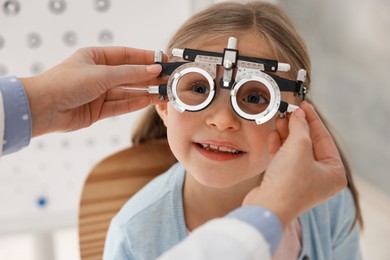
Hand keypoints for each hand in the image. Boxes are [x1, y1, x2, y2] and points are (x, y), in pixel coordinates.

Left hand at [20, 47, 166, 136]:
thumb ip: (130, 73)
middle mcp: (98, 74)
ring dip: (144, 91)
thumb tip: (153, 69)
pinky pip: (121, 105)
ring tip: (162, 92)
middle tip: (167, 79)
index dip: (145, 58)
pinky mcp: (98, 110)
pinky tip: (149, 100)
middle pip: (129, 75)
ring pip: (127, 91)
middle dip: (147, 77)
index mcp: (95, 57)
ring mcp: (99, 93)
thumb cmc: (67, 83)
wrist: (43, 108)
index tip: (163, 60)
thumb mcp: (102, 74)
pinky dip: (135, 103)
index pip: (126, 55)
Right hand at [243, 101, 346, 227]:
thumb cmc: (288, 184)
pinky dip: (279, 146)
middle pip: (309, 143)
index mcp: (333, 172)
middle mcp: (320, 177)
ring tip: (280, 120)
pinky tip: (274, 134)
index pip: (324, 138)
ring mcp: (302, 180)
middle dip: (297, 126)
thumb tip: (299, 115)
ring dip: (287, 134)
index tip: (304, 106)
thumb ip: (300, 127)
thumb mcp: (299, 147)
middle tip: (289, 112)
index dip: (313, 119)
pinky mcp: (285, 181)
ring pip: (295, 150)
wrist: (267, 207)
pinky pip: (284, 159)